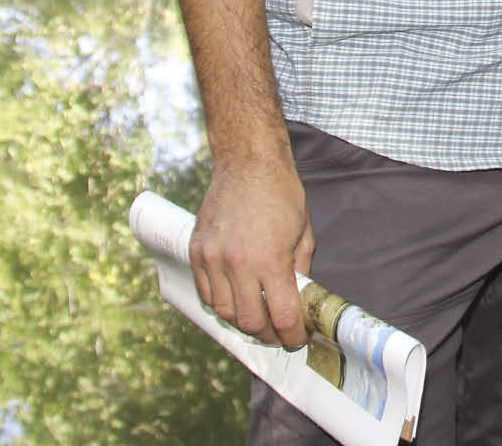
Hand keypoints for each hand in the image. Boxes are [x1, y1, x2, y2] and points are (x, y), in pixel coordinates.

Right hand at [188, 154, 316, 348]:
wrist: (248, 162)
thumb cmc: (281, 193)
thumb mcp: (304, 233)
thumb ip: (301, 272)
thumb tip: (300, 303)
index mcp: (271, 259)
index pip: (282, 318)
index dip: (294, 336)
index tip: (299, 338)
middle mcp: (238, 263)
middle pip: (251, 323)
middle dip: (270, 334)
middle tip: (281, 332)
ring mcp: (213, 258)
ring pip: (224, 313)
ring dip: (244, 322)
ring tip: (259, 317)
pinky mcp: (196, 252)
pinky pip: (206, 294)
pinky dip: (221, 303)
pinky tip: (236, 298)